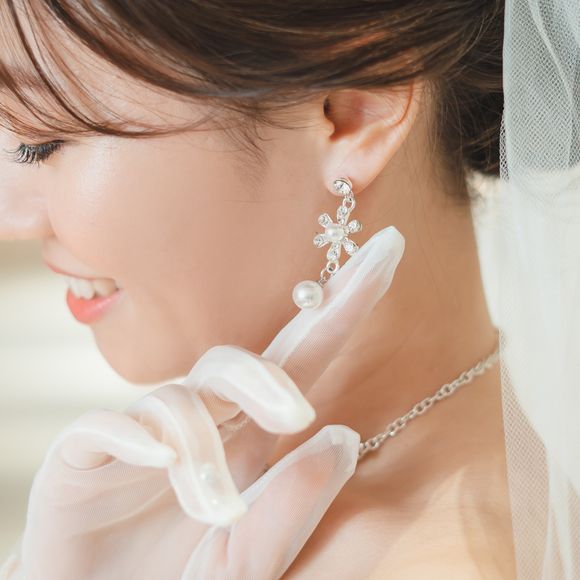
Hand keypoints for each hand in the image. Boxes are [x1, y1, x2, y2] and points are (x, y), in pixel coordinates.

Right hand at [0, 225, 404, 579]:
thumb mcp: (249, 566)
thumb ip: (292, 510)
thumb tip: (344, 436)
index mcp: (249, 441)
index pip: (305, 356)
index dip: (346, 301)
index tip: (390, 245)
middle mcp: (202, 424)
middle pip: (242, 362)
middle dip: (271, 375)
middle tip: (296, 416)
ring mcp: (143, 434)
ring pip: (181, 400)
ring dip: (203, 450)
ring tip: (216, 515)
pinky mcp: (85, 454)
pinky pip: (111, 426)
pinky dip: (137, 439)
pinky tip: (158, 465)